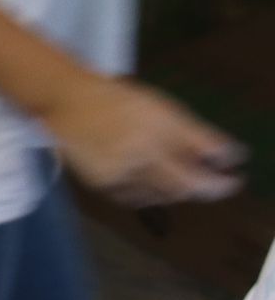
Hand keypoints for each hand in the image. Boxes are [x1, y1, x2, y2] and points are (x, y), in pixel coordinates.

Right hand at [44, 78, 243, 207]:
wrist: (66, 102)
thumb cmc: (120, 100)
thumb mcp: (163, 110)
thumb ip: (196, 135)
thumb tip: (228, 156)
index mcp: (156, 139)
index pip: (196, 174)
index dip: (218, 182)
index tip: (232, 181)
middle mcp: (139, 161)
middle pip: (179, 189)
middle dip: (199, 188)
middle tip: (209, 183)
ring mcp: (118, 176)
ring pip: (158, 197)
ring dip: (175, 192)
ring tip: (179, 179)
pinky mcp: (100, 185)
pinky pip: (134, 199)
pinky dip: (149, 195)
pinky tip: (150, 183)